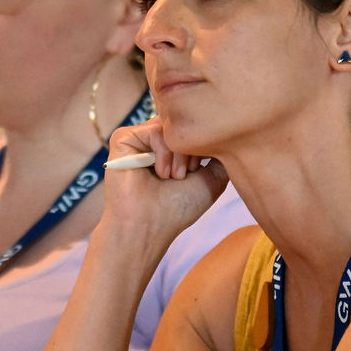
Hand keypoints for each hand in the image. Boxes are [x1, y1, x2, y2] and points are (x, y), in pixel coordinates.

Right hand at [99, 118, 229, 255]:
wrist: (149, 226)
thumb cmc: (177, 209)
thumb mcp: (212, 178)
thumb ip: (220, 154)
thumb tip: (227, 133)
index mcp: (172, 147)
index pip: (195, 126)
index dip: (204, 145)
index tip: (199, 172)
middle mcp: (155, 139)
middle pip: (184, 124)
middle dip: (194, 149)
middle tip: (185, 176)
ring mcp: (139, 138)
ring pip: (171, 127)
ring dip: (180, 154)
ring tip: (175, 177)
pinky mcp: (123, 138)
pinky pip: (154, 130)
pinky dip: (164, 153)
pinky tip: (161, 174)